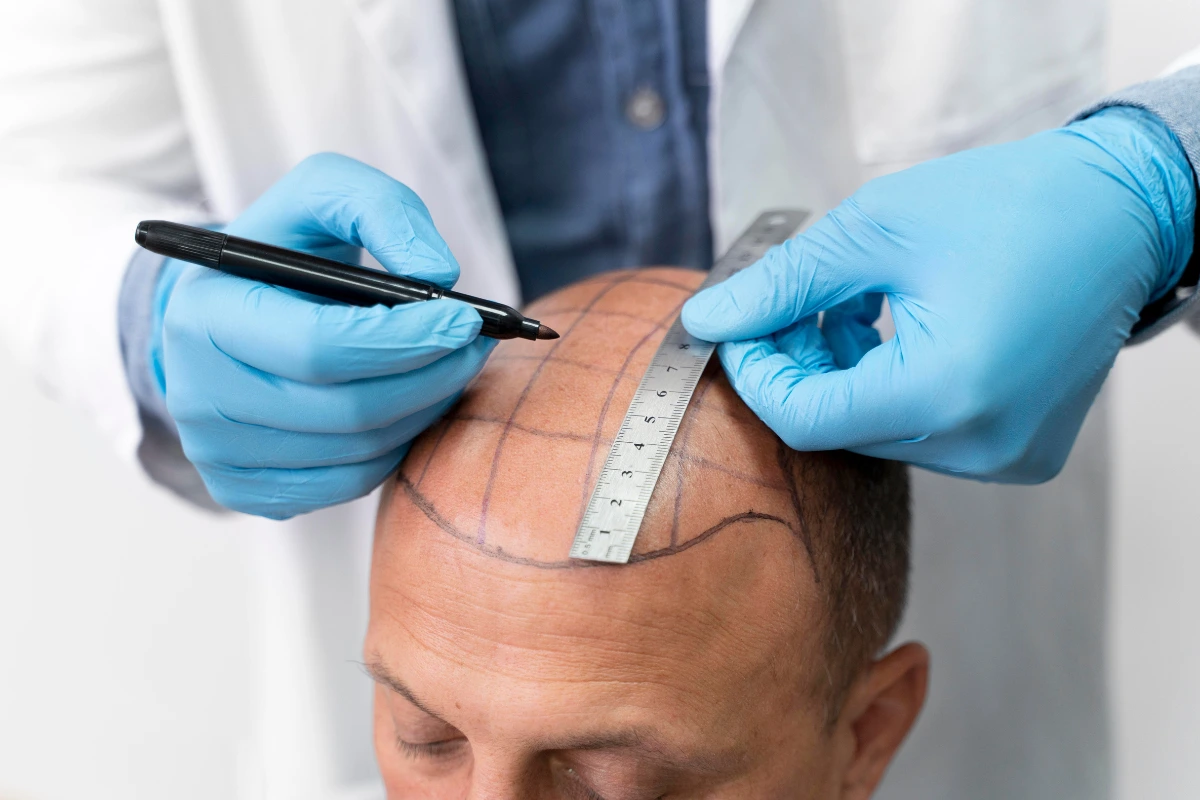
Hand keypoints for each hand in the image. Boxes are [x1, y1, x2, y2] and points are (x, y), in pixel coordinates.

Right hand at [155, 153, 492, 517]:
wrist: (229, 306)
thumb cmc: (285, 249)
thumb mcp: (323, 196)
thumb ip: (382, 210)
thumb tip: (437, 274)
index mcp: (205, 315)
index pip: (319, 347)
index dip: (404, 340)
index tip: (464, 321)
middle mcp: (198, 393)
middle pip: (347, 410)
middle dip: (431, 377)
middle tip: (475, 346)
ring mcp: (215, 451)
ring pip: (356, 452)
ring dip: (422, 411)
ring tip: (450, 368)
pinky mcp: (242, 488)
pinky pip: (346, 484)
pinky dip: (394, 447)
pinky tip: (409, 405)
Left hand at [683, 107, 1194, 481]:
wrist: (1122, 211)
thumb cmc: (1011, 205)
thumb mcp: (876, 230)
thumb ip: (782, 284)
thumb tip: (708, 319)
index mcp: (948, 393)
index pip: (806, 421)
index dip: (757, 375)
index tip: (740, 327)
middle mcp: (981, 445)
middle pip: (840, 428)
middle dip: (800, 366)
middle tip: (791, 303)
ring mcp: (1005, 457)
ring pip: (877, 431)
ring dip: (843, 372)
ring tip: (850, 303)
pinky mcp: (1018, 450)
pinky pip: (922, 431)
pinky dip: (889, 385)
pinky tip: (892, 328)